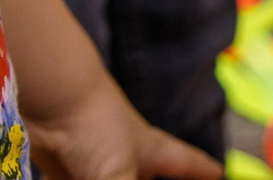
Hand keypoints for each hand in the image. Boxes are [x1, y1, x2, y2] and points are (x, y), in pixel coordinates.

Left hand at [26, 80, 220, 179]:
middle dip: (165, 178)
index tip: (223, 173)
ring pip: (114, 178)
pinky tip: (76, 179)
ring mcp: (95, 162)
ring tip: (134, 178)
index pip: (188, 163)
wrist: (50, 100)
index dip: (206, 170)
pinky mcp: (64, 169)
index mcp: (151, 151)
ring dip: (123, 179)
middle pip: (152, 175)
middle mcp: (127, 157)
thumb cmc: (96, 127)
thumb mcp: (118, 174)